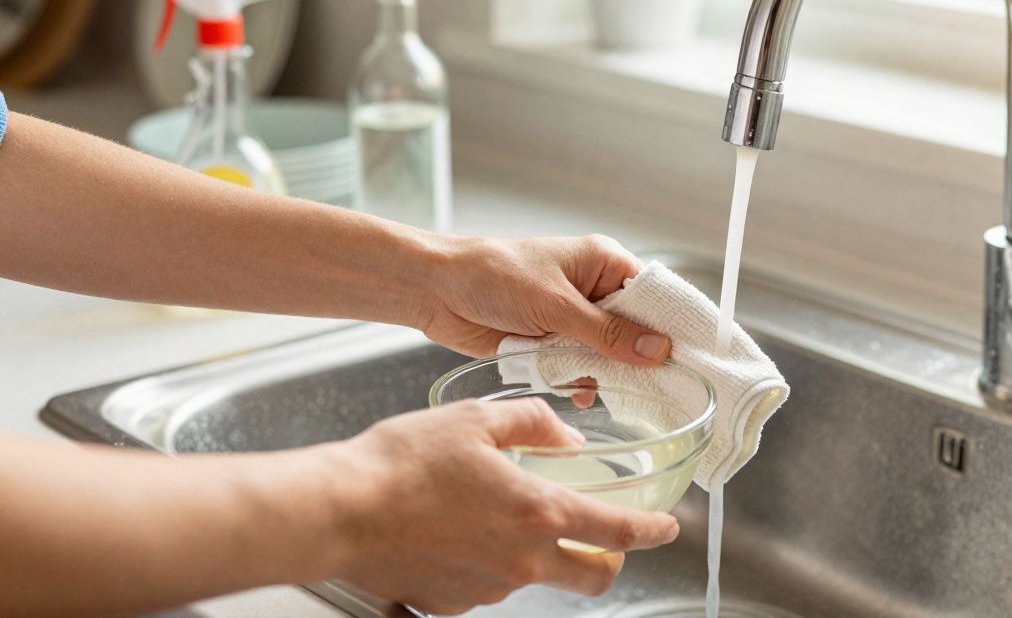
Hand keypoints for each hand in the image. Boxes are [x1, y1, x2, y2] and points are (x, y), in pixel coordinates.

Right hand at [331, 399, 679, 613]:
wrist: (340, 511)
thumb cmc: (401, 462)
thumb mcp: (476, 419)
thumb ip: (534, 423)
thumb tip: (564, 434)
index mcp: (537, 512)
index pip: (616, 532)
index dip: (650, 531)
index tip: (665, 527)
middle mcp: (522, 560)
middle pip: (594, 578)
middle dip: (609, 562)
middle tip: (603, 540)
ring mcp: (489, 588)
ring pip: (537, 578)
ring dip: (539, 554)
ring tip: (499, 516)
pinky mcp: (455, 603)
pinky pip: (489, 585)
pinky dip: (491, 563)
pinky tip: (462, 533)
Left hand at [421, 234, 671, 364]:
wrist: (437, 292)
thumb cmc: (494, 276)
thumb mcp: (556, 305)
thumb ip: (607, 332)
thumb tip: (658, 349)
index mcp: (603, 262)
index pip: (652, 295)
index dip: (669, 326)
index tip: (687, 358)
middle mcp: (593, 290)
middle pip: (635, 330)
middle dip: (635, 356)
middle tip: (650, 384)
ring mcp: (573, 318)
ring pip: (608, 354)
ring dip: (602, 371)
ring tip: (596, 382)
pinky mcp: (552, 343)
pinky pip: (580, 368)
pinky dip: (579, 380)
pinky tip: (577, 391)